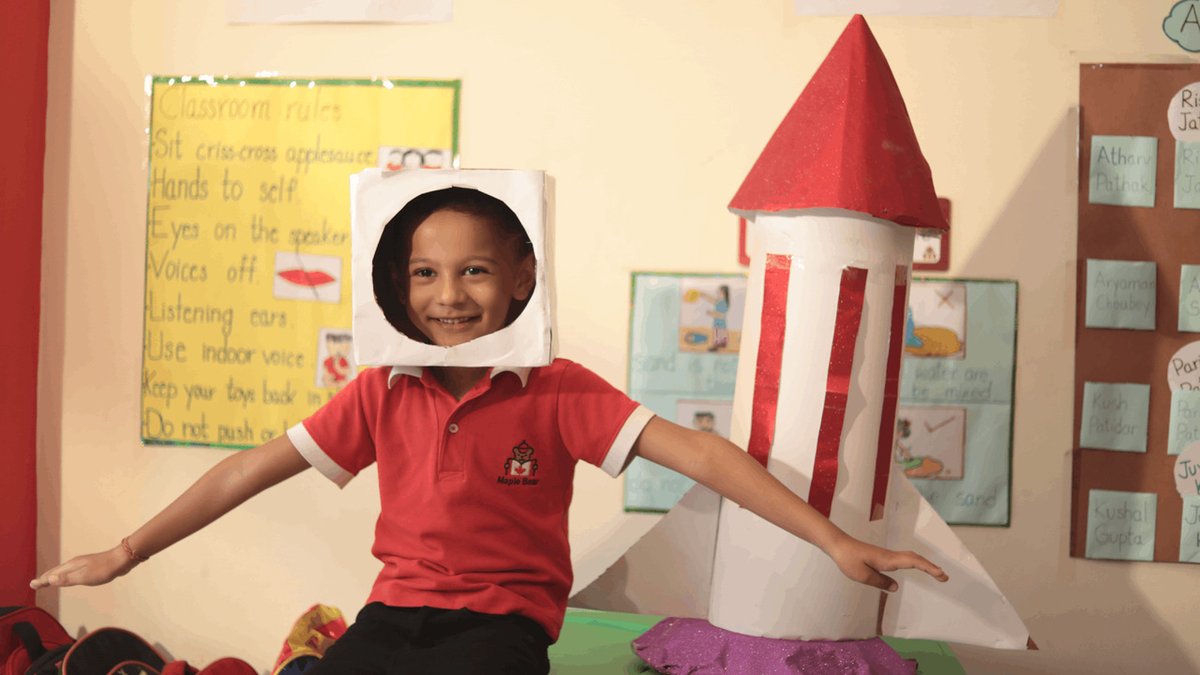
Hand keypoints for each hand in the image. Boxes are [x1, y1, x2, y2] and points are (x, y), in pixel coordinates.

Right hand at [30, 546, 137, 589]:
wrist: (122, 559)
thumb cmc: (104, 569)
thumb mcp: (84, 577)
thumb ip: (67, 579)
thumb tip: (50, 579)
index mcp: (71, 565)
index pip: (52, 574)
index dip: (42, 580)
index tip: (32, 585)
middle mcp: (75, 563)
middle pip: (57, 571)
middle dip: (46, 577)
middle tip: (35, 583)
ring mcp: (83, 563)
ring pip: (65, 571)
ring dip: (55, 576)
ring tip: (49, 580)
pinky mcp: (90, 566)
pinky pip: (73, 571)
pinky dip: (66, 575)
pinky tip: (70, 578)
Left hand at [826, 534, 948, 591]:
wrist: (838, 545)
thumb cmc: (848, 559)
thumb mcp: (862, 576)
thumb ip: (880, 582)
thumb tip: (895, 587)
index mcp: (887, 560)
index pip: (912, 562)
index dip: (928, 568)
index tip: (941, 574)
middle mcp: (890, 556)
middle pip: (915, 558)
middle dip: (931, 567)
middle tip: (944, 577)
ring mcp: (886, 556)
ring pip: (910, 558)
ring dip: (924, 565)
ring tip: (935, 573)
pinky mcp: (882, 557)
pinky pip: (902, 559)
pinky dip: (914, 563)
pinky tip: (914, 567)